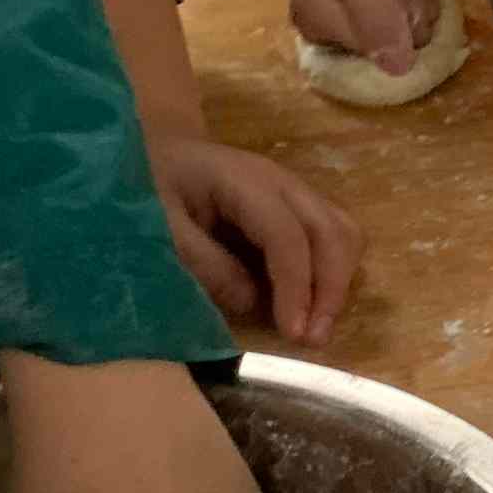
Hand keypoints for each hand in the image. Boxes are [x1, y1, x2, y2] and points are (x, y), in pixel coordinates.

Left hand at [151, 131, 365, 349]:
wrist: (153, 153)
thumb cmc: (148, 188)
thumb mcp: (160, 227)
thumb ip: (204, 263)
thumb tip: (251, 302)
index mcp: (246, 181)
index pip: (288, 235)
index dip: (295, 287)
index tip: (292, 334)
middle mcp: (283, 183)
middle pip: (332, 232)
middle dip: (330, 289)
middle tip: (313, 339)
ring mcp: (294, 192)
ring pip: (343, 233)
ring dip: (338, 282)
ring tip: (315, 327)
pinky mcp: (295, 207)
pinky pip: (333, 237)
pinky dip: (332, 272)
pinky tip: (310, 304)